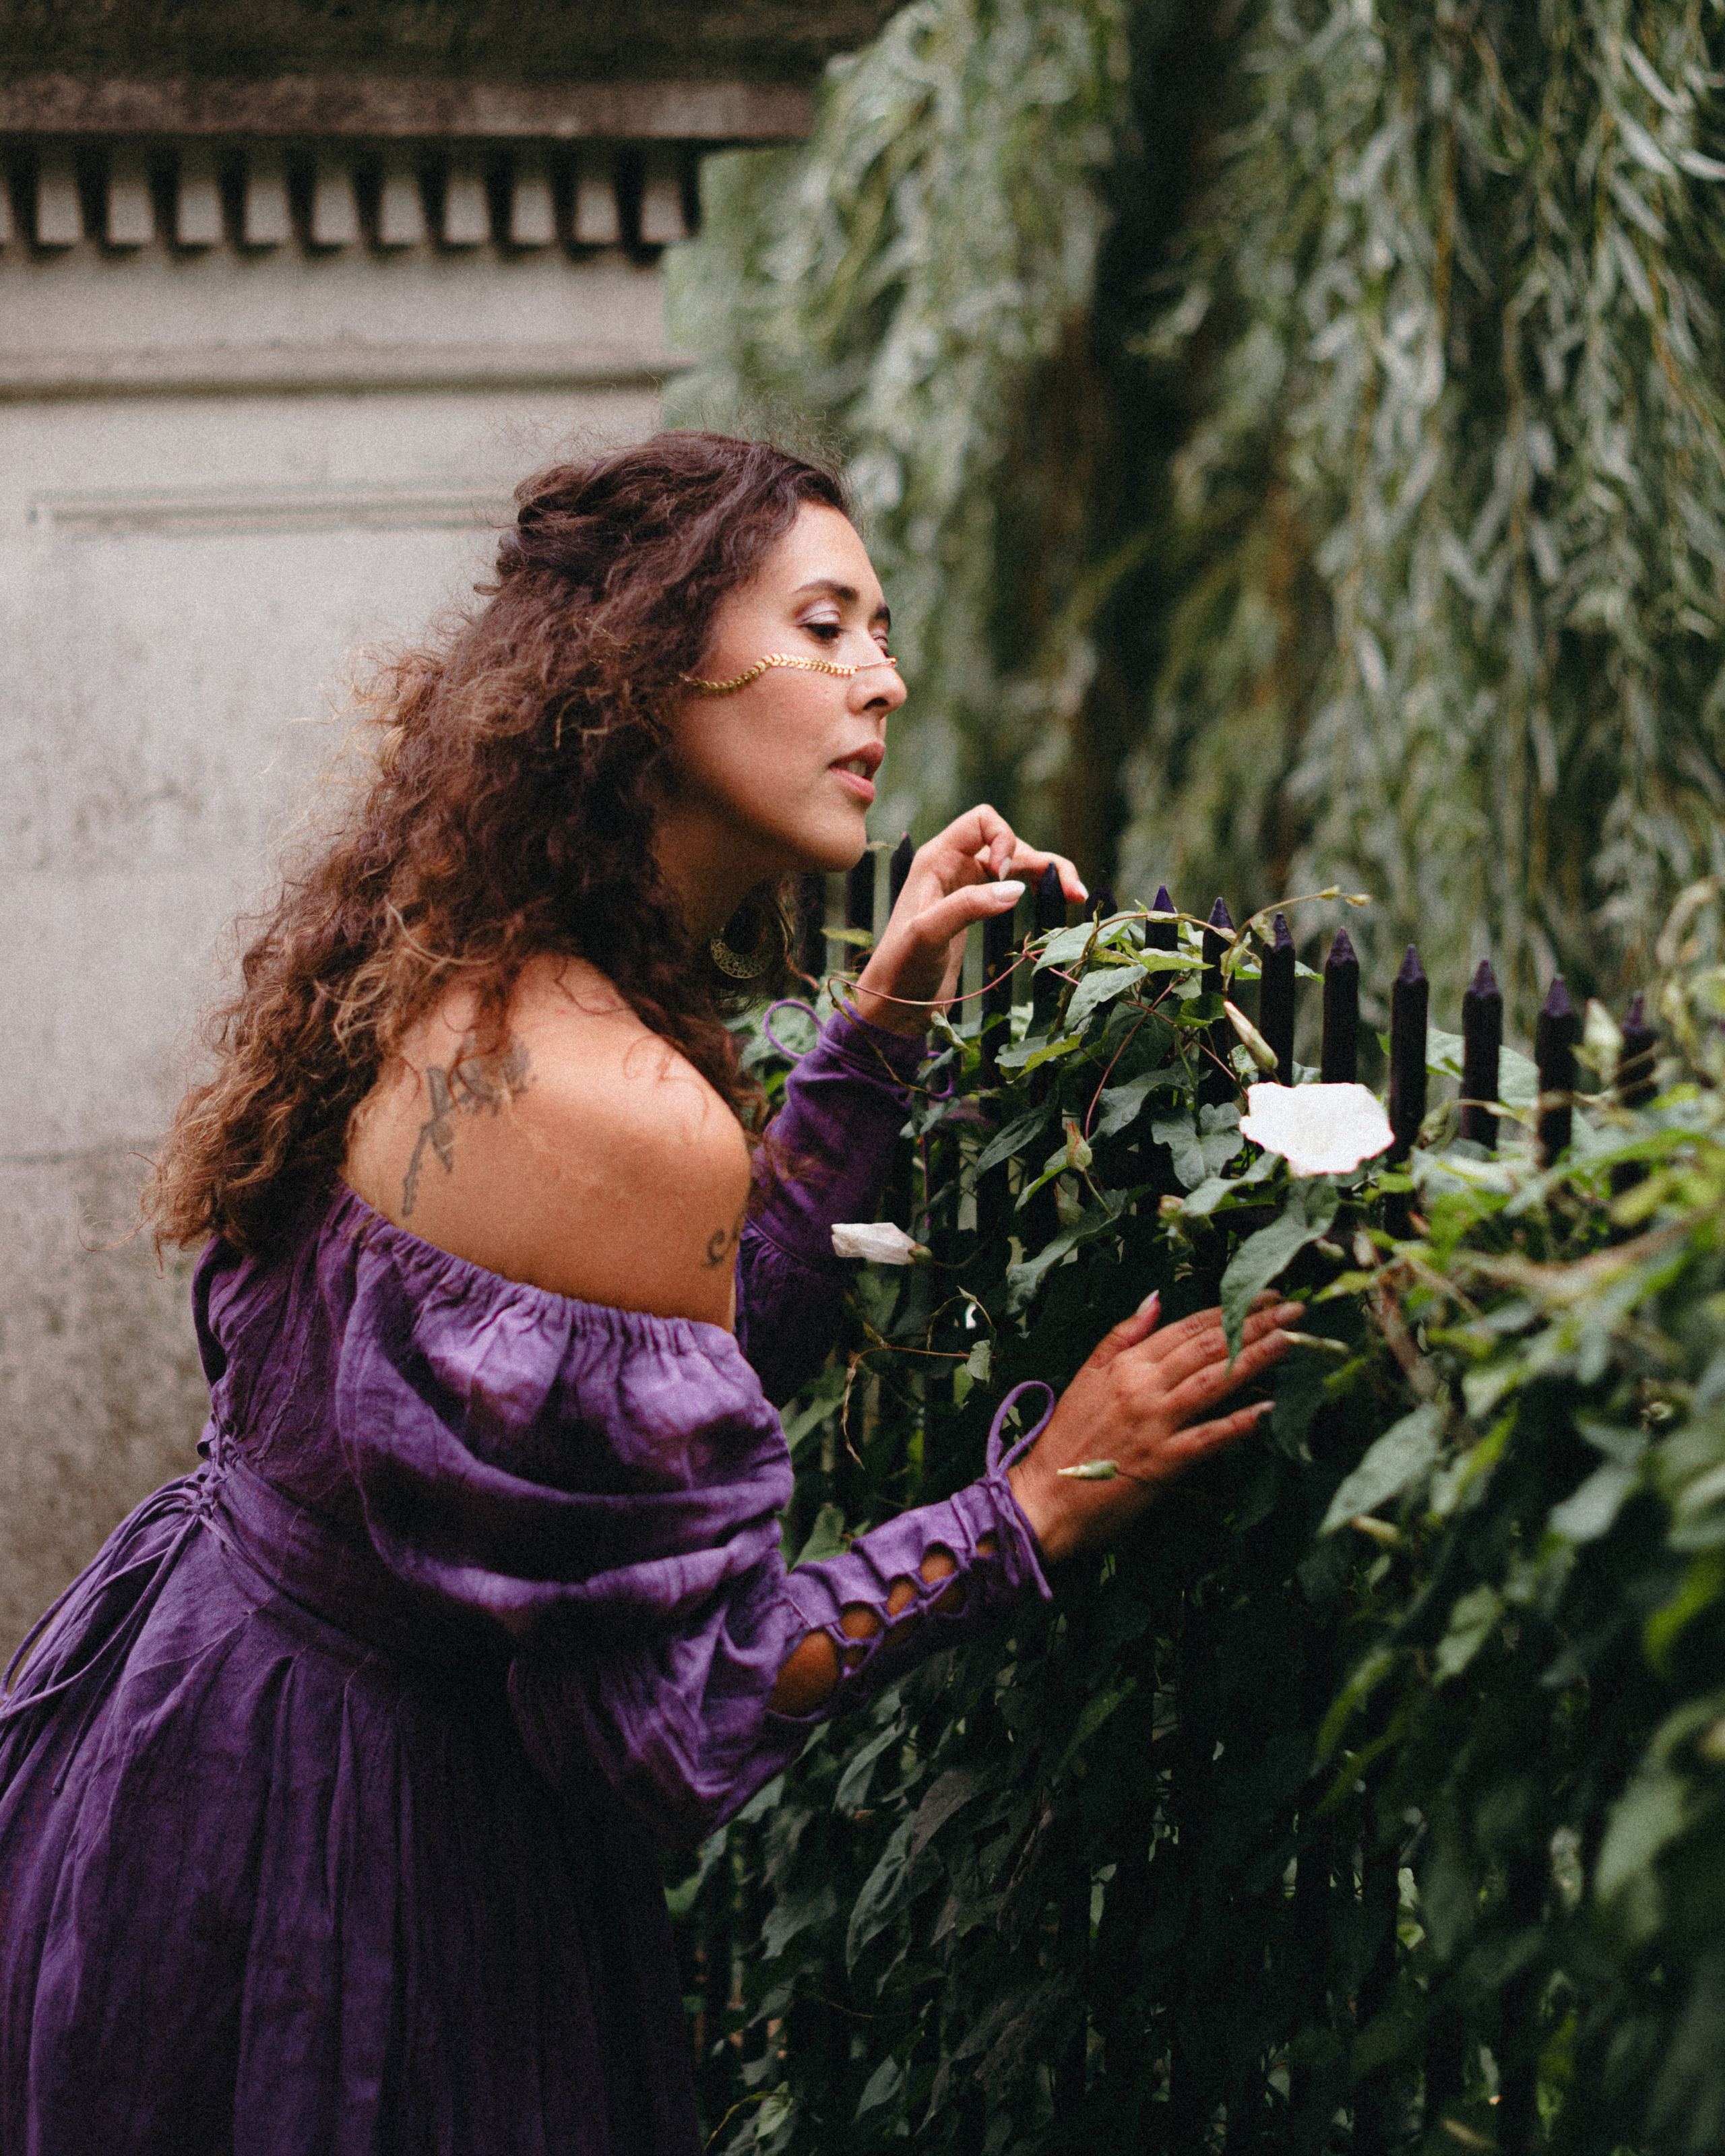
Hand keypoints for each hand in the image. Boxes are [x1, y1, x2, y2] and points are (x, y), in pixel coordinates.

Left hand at [848, 805, 1085, 1037]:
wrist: (894, 1005)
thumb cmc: (902, 969)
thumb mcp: (929, 935)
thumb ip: (968, 907)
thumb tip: (1017, 890)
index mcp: (937, 859)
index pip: (981, 821)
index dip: (1004, 839)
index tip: (1006, 876)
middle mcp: (953, 866)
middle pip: (1009, 843)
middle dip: (1042, 860)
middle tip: (1071, 891)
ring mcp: (967, 887)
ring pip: (1017, 867)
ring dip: (1048, 875)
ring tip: (1077, 895)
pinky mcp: (976, 910)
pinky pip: (1013, 888)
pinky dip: (1038, 891)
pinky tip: (1059, 902)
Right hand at [1007, 1294, 1303, 1562]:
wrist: (1045, 1497)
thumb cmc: (1067, 1439)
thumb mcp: (1087, 1376)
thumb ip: (1121, 1336)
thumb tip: (1155, 1298)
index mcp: (1126, 1364)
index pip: (1187, 1328)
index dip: (1228, 1310)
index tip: (1265, 1296)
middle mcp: (1143, 1387)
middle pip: (1207, 1347)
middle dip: (1254, 1324)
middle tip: (1295, 1309)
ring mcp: (1155, 1423)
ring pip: (1213, 1382)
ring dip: (1255, 1359)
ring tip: (1291, 1340)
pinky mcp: (1163, 1462)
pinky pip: (1207, 1438)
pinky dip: (1237, 1424)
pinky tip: (1269, 1411)